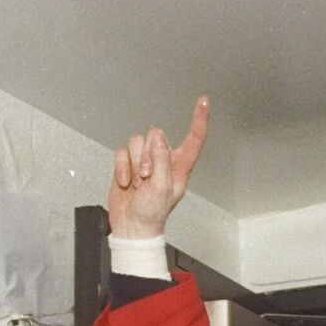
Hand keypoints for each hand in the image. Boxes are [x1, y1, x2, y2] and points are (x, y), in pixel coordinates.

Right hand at [108, 96, 209, 237]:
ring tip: (137, 183)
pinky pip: (121, 152)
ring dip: (134, 164)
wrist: (131, 225)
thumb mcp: (162, 188)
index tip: (204, 100)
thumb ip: (161, 162)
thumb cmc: (152, 212)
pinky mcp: (127, 163)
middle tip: (146, 178)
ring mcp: (145, 160)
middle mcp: (164, 159)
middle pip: (155, 135)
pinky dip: (121, 168)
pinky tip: (125, 182)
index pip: (194, 138)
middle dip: (147, 155)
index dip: (199, 119)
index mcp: (180, 166)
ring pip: (137, 142)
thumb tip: (157, 140)